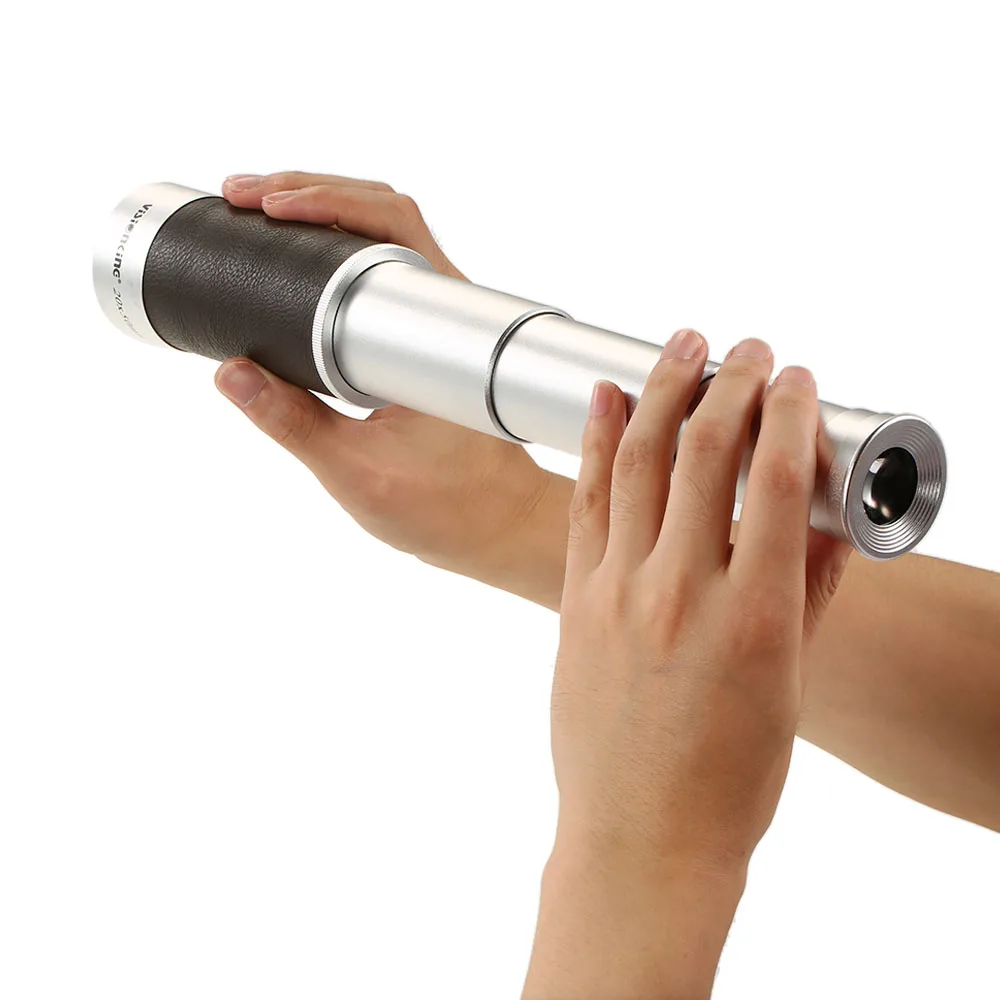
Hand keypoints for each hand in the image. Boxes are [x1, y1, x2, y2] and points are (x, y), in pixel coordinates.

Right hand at [214, 171, 556, 592]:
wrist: (503, 526)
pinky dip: (334, 251)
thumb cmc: (448, 506)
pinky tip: (294, 258)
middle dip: (308, 189)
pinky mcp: (424, 340)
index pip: (390, 224)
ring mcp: (437, 322)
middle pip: (382, 210)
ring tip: (254, 211)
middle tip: (237, 197)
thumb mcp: (358, 472)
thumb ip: (292, 424)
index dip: (324, 198)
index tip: (264, 205)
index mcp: (441, 328)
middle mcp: (446, 311)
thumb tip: (229, 372)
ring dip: (321, 213)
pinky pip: (380, 275)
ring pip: (383, 238)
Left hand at [523, 331, 851, 998]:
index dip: (788, 413)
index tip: (796, 377)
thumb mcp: (791, 683)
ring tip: (682, 345)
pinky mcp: (573, 602)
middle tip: (745, 348)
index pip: (776, 481)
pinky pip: (583, 503)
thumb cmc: (732, 775)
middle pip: (703, 453)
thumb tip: (830, 524)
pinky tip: (603, 398)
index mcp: (755, 615)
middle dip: (729, 383)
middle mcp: (683, 591)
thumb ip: (811, 594)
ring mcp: (619, 592)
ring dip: (660, 390)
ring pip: (635, 462)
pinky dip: (593, 443)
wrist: (642, 837)